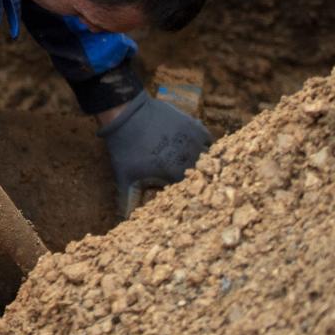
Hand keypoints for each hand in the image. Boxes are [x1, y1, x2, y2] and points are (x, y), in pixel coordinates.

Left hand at [98, 92, 211, 213]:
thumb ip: (127, 201)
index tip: (182, 196)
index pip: (190, 193)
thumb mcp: (125, 177)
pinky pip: (209, 142)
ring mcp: (195, 141)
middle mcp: (191, 159)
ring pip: (209, 159)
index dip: (186, 196)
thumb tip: (125, 220)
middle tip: (189, 180)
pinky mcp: (196, 127)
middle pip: (202, 176)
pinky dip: (206, 148)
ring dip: (205, 165)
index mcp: (176, 175)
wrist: (126, 114)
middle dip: (198, 182)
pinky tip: (198, 151)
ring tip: (196, 168)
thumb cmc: (125, 148)